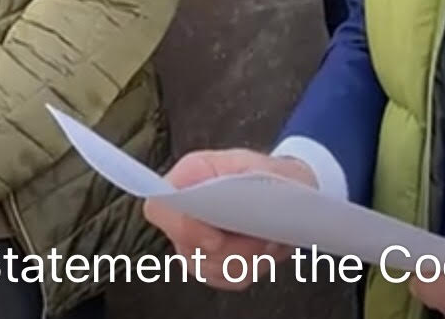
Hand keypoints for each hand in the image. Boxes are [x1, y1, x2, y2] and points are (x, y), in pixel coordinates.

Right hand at [144, 150, 316, 289]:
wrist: (285, 190)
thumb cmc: (269, 173)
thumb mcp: (263, 165)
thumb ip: (246, 180)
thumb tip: (232, 203)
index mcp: (190, 176)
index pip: (159, 206)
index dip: (182, 227)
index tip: (217, 238)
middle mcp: (185, 211)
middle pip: (188, 248)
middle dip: (232, 249)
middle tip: (263, 236)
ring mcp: (194, 241)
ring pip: (212, 268)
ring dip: (247, 258)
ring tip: (269, 238)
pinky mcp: (212, 264)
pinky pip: (229, 278)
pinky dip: (253, 267)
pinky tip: (267, 248)